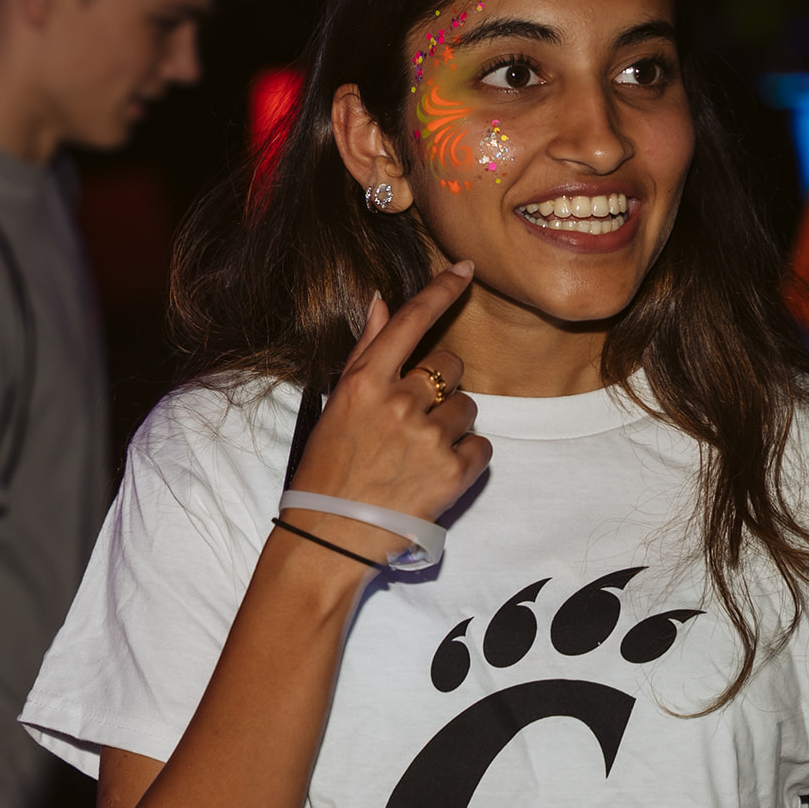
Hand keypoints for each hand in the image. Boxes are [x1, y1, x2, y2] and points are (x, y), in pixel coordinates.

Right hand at [288, 262, 491, 545]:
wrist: (329, 538)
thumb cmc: (326, 471)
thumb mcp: (336, 404)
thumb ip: (366, 351)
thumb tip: (380, 301)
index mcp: (366, 382)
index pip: (411, 321)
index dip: (442, 290)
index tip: (466, 269)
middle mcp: (399, 402)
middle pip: (451, 365)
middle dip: (442, 385)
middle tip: (415, 418)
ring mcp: (428, 437)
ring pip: (468, 407)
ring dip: (452, 424)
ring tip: (419, 453)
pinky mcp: (453, 472)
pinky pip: (482, 446)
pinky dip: (466, 459)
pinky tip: (435, 474)